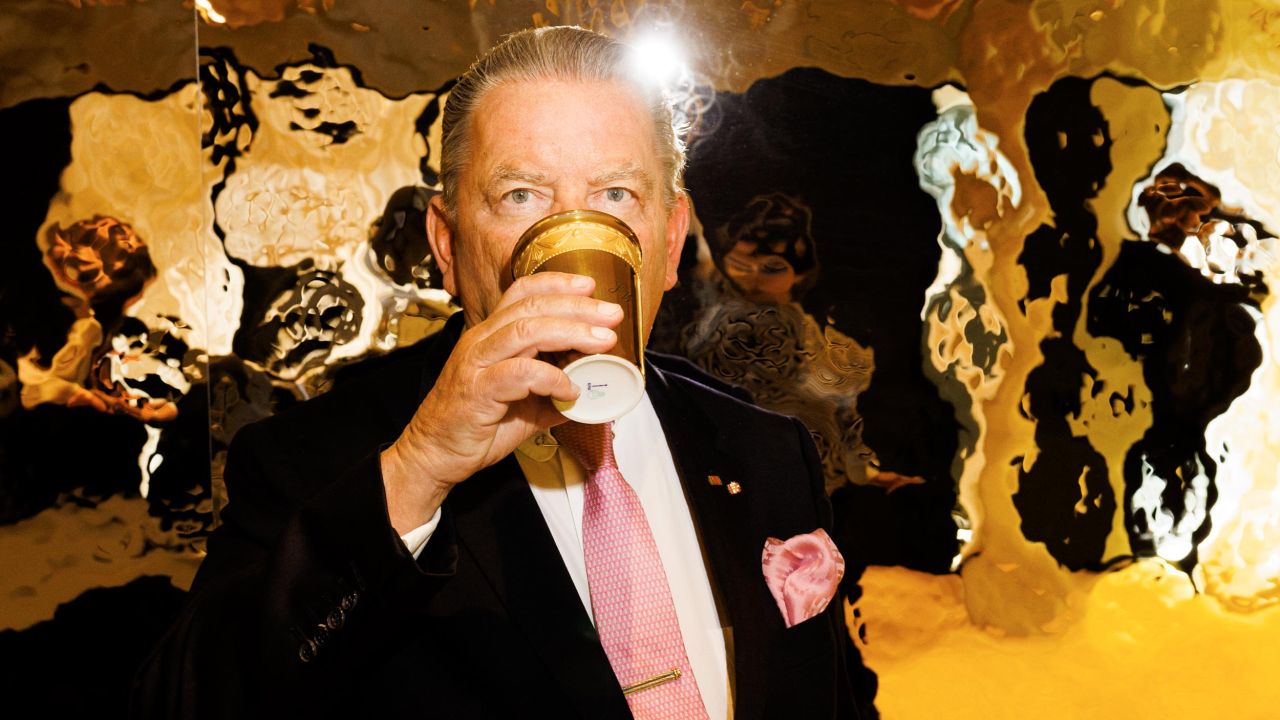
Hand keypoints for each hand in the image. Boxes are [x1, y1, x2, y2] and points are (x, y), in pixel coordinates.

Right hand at [381, 272, 621, 532]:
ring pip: (526, 331)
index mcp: (491, 335)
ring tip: (603, 342)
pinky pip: (520, 373)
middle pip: (531, 306)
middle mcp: (482, 341)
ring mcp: (477, 362)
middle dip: (577, 307)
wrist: (436, 454)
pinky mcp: (477, 390)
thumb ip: (556, 392)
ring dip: (571, 332)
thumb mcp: (526, 403)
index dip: (557, 283)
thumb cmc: (478, 424)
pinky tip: (571, 389)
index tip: (591, 285)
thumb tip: (594, 391)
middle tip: (612, 314)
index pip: (522, 292)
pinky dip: (551, 377)